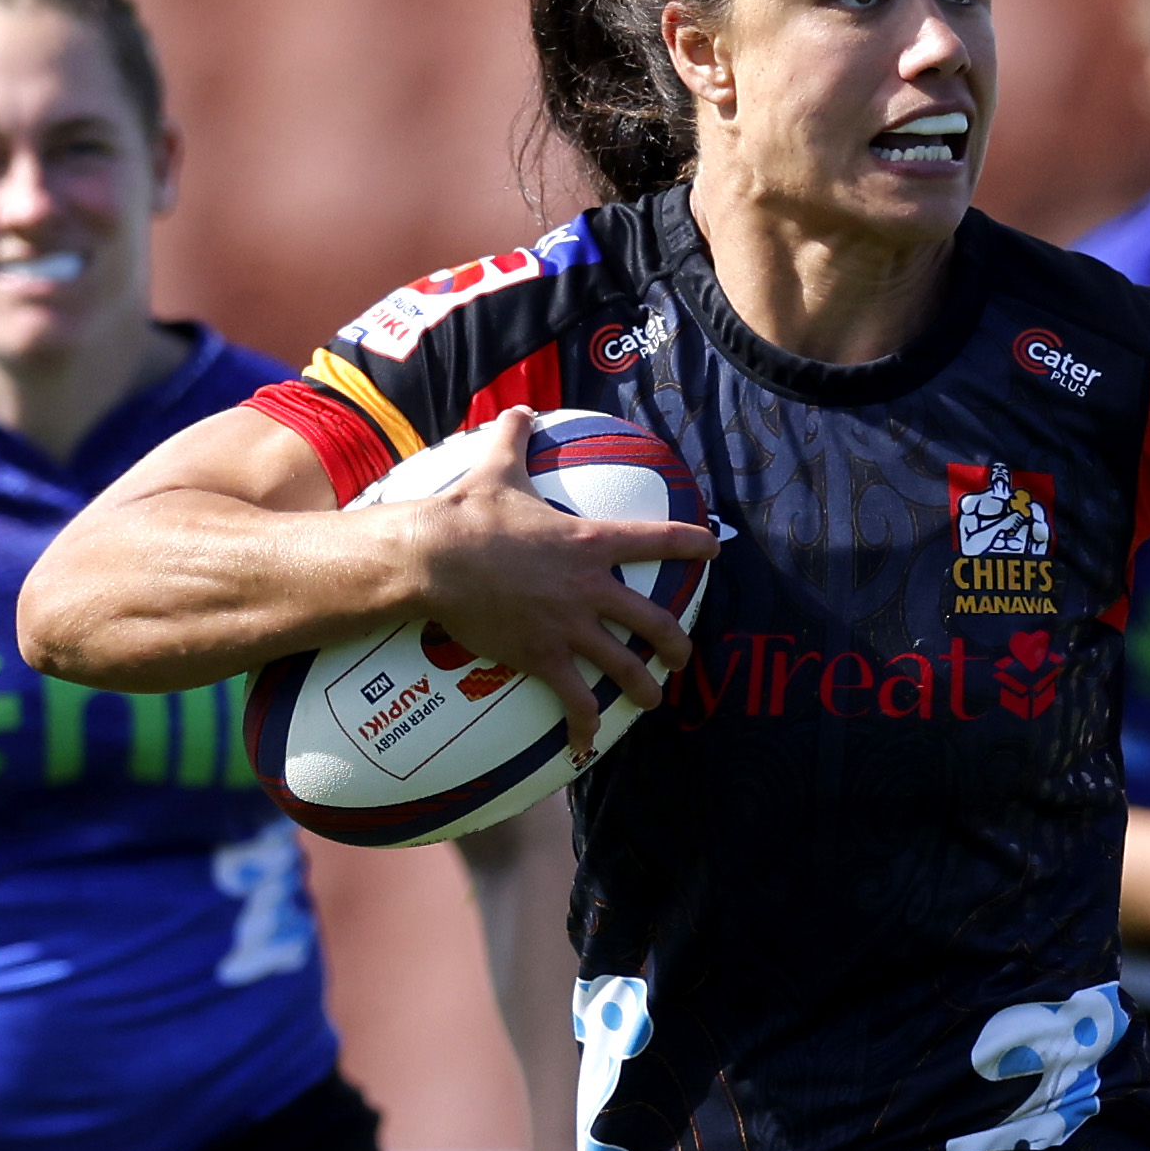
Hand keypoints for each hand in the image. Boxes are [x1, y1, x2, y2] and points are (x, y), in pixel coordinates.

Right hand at [398, 407, 712, 755]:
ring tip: (652, 700)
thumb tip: (517, 408)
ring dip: (645, 688)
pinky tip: (587, 742)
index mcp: (590, 541)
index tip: (714, 551)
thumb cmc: (468, 513)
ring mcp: (570, 626)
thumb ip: (515, 438)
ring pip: (625, 666)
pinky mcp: (542, 656)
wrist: (435, 558)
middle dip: (677, 643)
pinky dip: (584, 723)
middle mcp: (590, 587)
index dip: (693, 545)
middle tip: (683, 655)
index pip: (659, 540)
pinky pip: (574, 698)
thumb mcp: (499, 467)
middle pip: (656, 621)